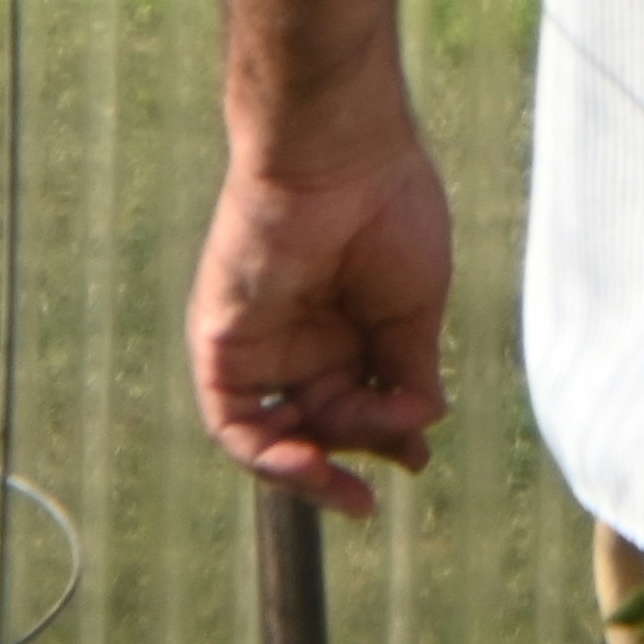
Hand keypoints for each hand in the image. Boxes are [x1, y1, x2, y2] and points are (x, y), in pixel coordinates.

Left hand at [191, 130, 456, 516]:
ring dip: (310, 471)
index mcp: (348, 326)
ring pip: (276, 433)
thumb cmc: (388, 212)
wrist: (341, 155)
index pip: (359, 404)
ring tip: (349, 487)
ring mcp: (261, 343)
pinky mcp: (223, 343)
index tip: (417, 458)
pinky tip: (310, 463)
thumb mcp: (413, 312)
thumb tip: (421, 427)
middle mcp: (301, 340)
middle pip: (320, 424)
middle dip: (359, 450)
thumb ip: (407, 375)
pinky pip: (234, 420)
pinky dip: (266, 455)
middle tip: (400, 459)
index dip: (386, 437)